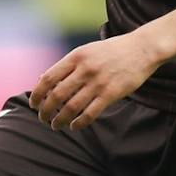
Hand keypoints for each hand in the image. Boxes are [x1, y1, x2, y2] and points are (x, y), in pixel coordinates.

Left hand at [29, 33, 163, 130]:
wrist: (142, 49)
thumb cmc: (111, 51)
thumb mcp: (86, 51)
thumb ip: (66, 65)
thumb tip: (42, 79)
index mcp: (76, 57)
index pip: (48, 78)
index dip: (37, 94)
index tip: (33, 104)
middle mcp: (85, 69)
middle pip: (57, 95)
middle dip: (46, 110)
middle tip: (43, 118)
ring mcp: (98, 82)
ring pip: (72, 107)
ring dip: (60, 120)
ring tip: (56, 125)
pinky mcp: (111, 94)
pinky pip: (90, 113)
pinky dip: (79, 123)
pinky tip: (73, 126)